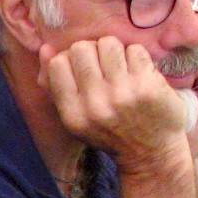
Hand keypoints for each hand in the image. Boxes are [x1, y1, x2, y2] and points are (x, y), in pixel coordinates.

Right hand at [41, 37, 189, 174]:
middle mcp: (95, 105)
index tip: (82, 68)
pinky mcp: (148, 86)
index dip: (69, 59)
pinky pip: (134, 50)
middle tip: (103, 65)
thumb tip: (45, 49)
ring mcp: (122, 94)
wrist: (152, 153)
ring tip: (120, 66)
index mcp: (73, 114)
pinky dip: (136, 57)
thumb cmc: (110, 133)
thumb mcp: (77, 118)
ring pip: (108, 43)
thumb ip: (55, 85)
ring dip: (114, 51)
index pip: (58, 64)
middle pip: (81, 48)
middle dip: (92, 50)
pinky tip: (138, 72)